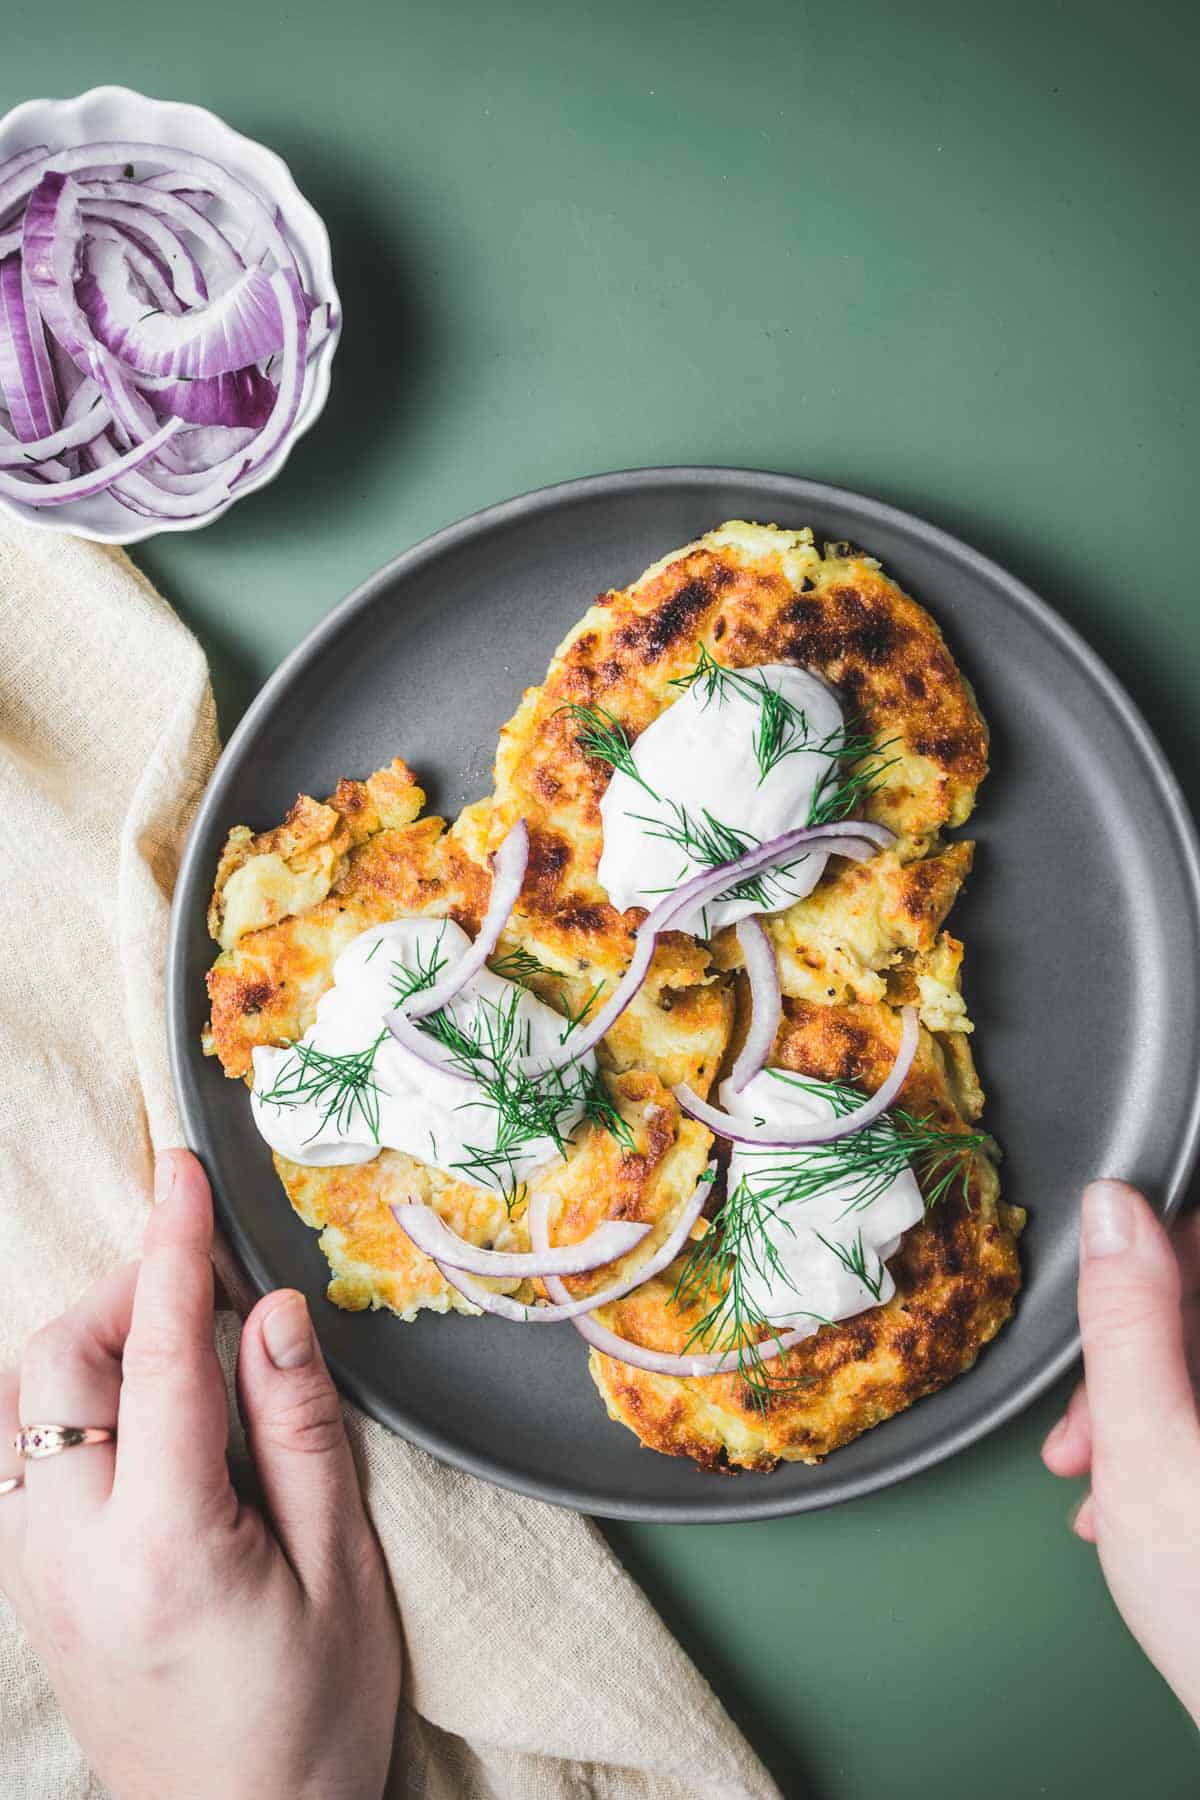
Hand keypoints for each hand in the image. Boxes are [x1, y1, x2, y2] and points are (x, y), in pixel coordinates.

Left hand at [0, 1151, 401, 1799]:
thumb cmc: (310, 1718)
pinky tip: (140, 1411)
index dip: (170, 1250)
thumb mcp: (341, 1571)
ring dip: (90, 1343)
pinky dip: (70, 1399)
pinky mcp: (31, 1591)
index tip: (181, 1173)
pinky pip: (21, 1456)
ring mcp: (35, 1575)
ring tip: (179, 1342)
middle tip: (210, 1285)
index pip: (155, 1356)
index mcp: (162, 1545)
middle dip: (121, 1294)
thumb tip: (274, 1310)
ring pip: (23, 1405)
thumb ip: (301, 1429)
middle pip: (55, 1365)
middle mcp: (69, 1553)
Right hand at [1042, 1179, 1199, 1724]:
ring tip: (1093, 1483)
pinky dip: (1171, 1453)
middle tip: (1084, 1431)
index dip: (1151, 1267)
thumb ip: (1129, 1318)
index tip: (1105, 1320)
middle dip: (1129, 1365)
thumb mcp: (1150, 1444)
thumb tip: (1115, 1209)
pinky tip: (1132, 1510)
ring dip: (1139, 1417)